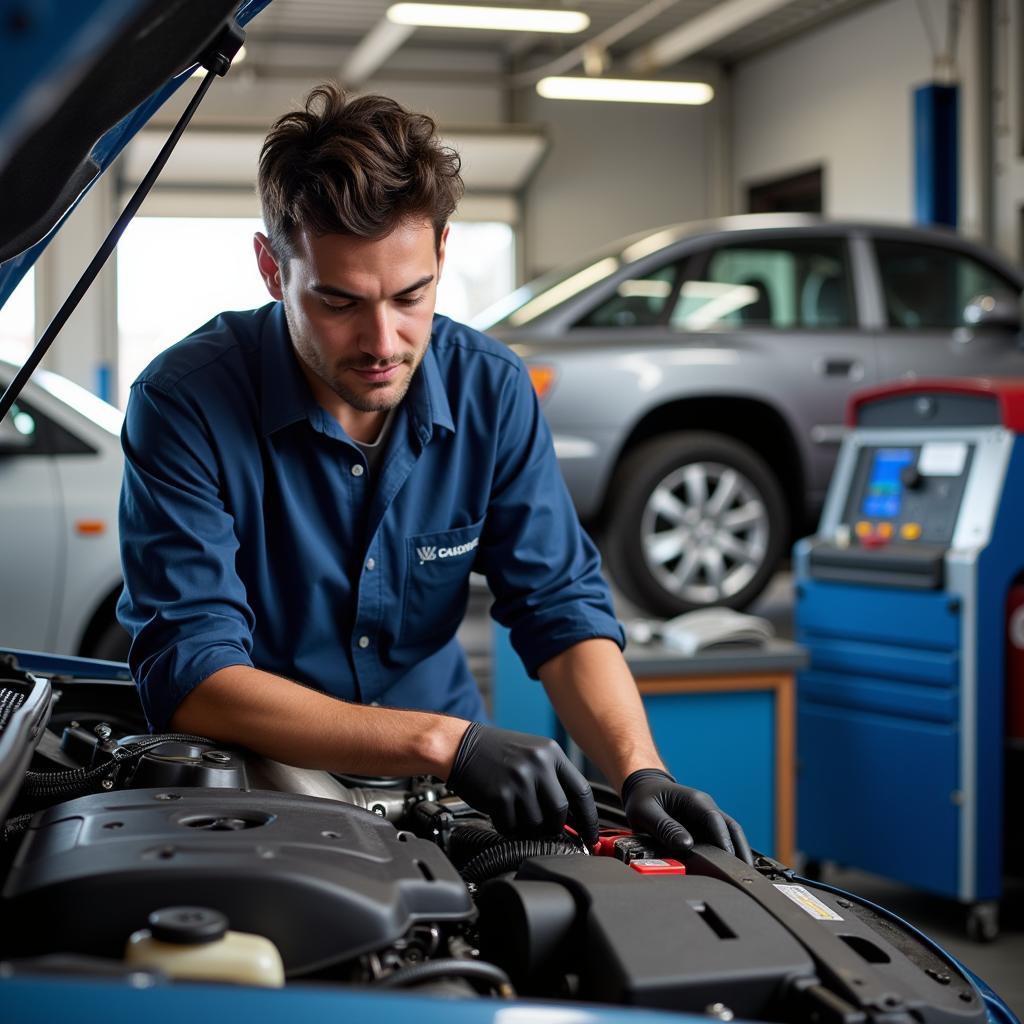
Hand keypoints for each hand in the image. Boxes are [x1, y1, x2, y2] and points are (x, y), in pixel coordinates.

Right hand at [446, 723, 598, 845]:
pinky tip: (500, 810)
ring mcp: (519, 780)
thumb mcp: (533, 754)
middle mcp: (538, 764)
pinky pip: (512, 827)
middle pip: (560, 812)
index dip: (589, 819)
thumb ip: (554, 779)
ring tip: (515, 810)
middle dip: (553, 826)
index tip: (590, 835)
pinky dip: (507, 826)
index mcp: (551, 753)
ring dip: (527, 826)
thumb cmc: (497, 752)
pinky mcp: (499, 795)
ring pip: (537, 824)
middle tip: (542, 826)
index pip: (582, 791)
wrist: (460, 745)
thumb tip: (574, 817)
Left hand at [621, 768, 752, 863]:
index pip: (715, 820)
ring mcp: (706, 819)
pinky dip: (727, 855)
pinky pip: (720, 841)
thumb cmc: (644, 797)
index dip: (724, 840)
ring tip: (742, 876)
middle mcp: (705, 808)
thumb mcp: (646, 812)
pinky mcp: (704, 830)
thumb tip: (686, 845)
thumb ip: (665, 828)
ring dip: (737, 853)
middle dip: (740, 850)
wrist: (644, 789)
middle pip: (731, 829)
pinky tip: (730, 870)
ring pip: (730, 836)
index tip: (729, 858)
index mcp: (694, 800)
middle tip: (746, 873)